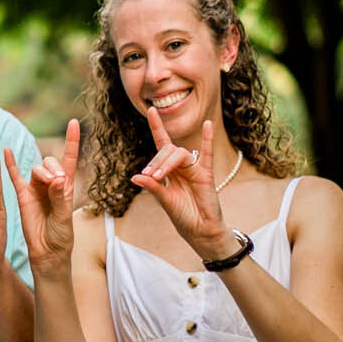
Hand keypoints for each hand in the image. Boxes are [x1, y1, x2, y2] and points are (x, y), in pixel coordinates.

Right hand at [5, 119, 79, 276]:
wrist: (47, 253)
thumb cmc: (61, 237)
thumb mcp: (64, 218)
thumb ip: (60, 198)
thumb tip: (58, 179)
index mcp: (66, 187)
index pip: (69, 159)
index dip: (71, 141)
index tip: (72, 123)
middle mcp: (51, 185)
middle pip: (50, 163)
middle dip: (53, 168)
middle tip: (57, 183)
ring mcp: (36, 189)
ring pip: (36, 169)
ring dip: (41, 172)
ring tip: (48, 183)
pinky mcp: (22, 196)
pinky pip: (14, 177)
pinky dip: (10, 165)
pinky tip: (5, 152)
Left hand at [128, 111, 231, 260]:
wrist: (201, 231)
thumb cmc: (183, 217)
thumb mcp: (164, 201)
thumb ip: (153, 188)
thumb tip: (135, 176)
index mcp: (169, 171)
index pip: (161, 145)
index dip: (157, 127)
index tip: (151, 110)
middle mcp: (181, 167)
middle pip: (167, 151)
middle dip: (156, 161)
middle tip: (151, 176)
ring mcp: (194, 169)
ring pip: (179, 154)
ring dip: (167, 163)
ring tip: (159, 176)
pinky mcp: (206, 174)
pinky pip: (207, 153)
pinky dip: (207, 139)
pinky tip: (208, 125)